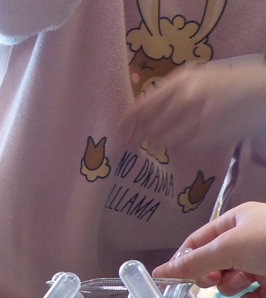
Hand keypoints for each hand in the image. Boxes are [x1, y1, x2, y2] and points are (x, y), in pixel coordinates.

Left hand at [121, 63, 265, 155]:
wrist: (261, 93)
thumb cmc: (225, 84)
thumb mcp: (196, 77)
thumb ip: (168, 92)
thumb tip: (138, 112)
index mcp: (179, 81)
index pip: (141, 107)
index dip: (126, 124)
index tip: (118, 134)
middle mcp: (186, 99)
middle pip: (148, 128)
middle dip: (137, 140)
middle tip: (131, 147)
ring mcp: (197, 118)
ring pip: (163, 140)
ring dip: (158, 144)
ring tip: (160, 142)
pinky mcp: (207, 135)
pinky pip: (181, 147)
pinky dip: (178, 147)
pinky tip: (184, 141)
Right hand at [153, 202, 265, 297]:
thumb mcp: (228, 247)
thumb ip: (194, 262)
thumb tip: (158, 273)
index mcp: (235, 220)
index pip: (198, 240)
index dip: (183, 258)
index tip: (171, 278)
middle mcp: (246, 239)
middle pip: (212, 261)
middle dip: (210, 273)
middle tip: (214, 278)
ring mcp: (259, 259)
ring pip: (229, 278)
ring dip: (232, 284)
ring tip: (245, 281)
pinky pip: (249, 291)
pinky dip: (247, 295)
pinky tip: (251, 294)